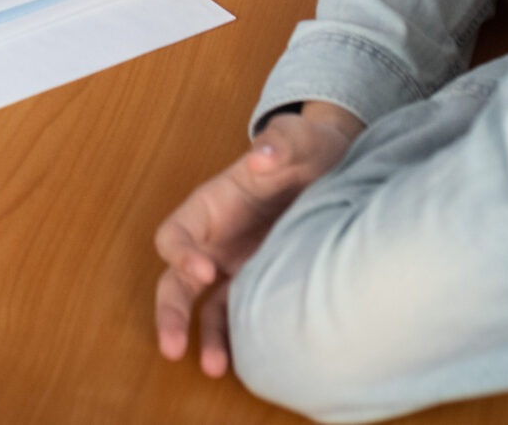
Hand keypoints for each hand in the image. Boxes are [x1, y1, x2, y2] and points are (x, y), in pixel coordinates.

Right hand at [154, 103, 364, 374]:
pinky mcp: (260, 284)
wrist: (336, 169)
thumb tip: (260, 156)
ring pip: (203, 307)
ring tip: (216, 369)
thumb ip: (279, 143)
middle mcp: (214, 241)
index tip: (205, 270)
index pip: (176, 233)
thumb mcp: (297, 139)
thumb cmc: (307, 150)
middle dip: (171, 312)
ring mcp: (235, 266)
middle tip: (173, 346)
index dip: (180, 253)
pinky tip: (249, 364)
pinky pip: (237, 316)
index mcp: (210, 206)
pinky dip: (237, 340)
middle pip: (175, 280)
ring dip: (203, 337)